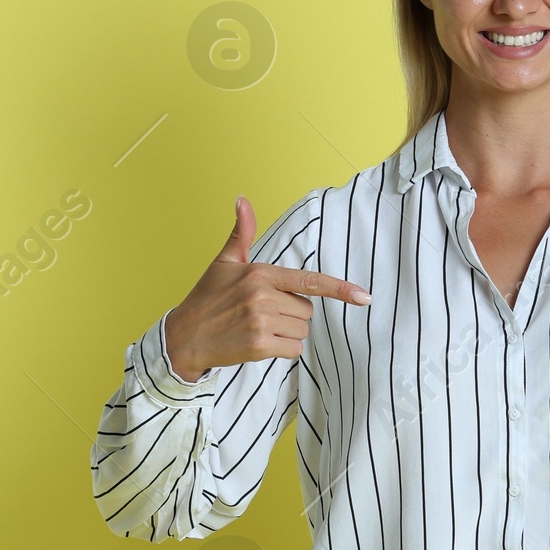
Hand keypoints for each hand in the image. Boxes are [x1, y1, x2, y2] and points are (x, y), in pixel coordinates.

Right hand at [163, 197, 369, 381]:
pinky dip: (283, 349)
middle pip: (307, 310)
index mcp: (260, 273)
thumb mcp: (224, 262)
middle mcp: (263, 296)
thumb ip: (241, 233)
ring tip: (259, 327)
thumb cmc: (207, 298)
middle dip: (291, 313)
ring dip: (287, 333)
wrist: (185, 336)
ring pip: (302, 330)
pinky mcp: (259, 346)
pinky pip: (293, 350)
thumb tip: (242, 199)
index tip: (364, 297)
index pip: (309, 281)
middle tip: (262, 313)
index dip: (340, 289)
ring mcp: (262, 322)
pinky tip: (260, 343)